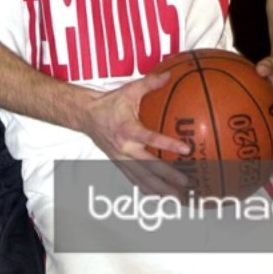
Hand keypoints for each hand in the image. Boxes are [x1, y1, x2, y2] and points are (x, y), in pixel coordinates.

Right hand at [79, 72, 191, 196]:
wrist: (85, 116)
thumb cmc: (109, 103)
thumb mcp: (128, 90)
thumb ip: (149, 83)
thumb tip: (169, 75)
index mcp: (128, 129)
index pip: (150, 139)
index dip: (168, 144)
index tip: (187, 149)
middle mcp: (124, 148)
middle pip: (149, 166)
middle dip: (168, 177)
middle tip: (186, 183)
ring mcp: (121, 159)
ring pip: (142, 178)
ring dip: (160, 189)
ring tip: (177, 198)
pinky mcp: (119, 164)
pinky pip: (135, 179)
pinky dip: (147, 189)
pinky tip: (160, 197)